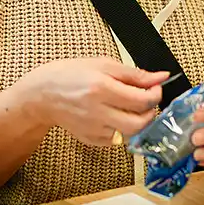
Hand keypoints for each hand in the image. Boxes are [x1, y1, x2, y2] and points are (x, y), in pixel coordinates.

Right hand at [29, 58, 168, 146]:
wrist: (42, 94)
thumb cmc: (70, 74)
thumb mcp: (103, 65)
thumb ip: (134, 74)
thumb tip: (161, 77)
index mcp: (101, 88)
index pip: (141, 100)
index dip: (155, 95)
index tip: (155, 88)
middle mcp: (97, 111)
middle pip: (139, 123)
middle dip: (151, 113)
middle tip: (148, 102)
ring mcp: (93, 128)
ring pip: (130, 134)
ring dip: (137, 122)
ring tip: (131, 108)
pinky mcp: (90, 139)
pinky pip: (116, 140)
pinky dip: (121, 129)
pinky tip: (114, 116)